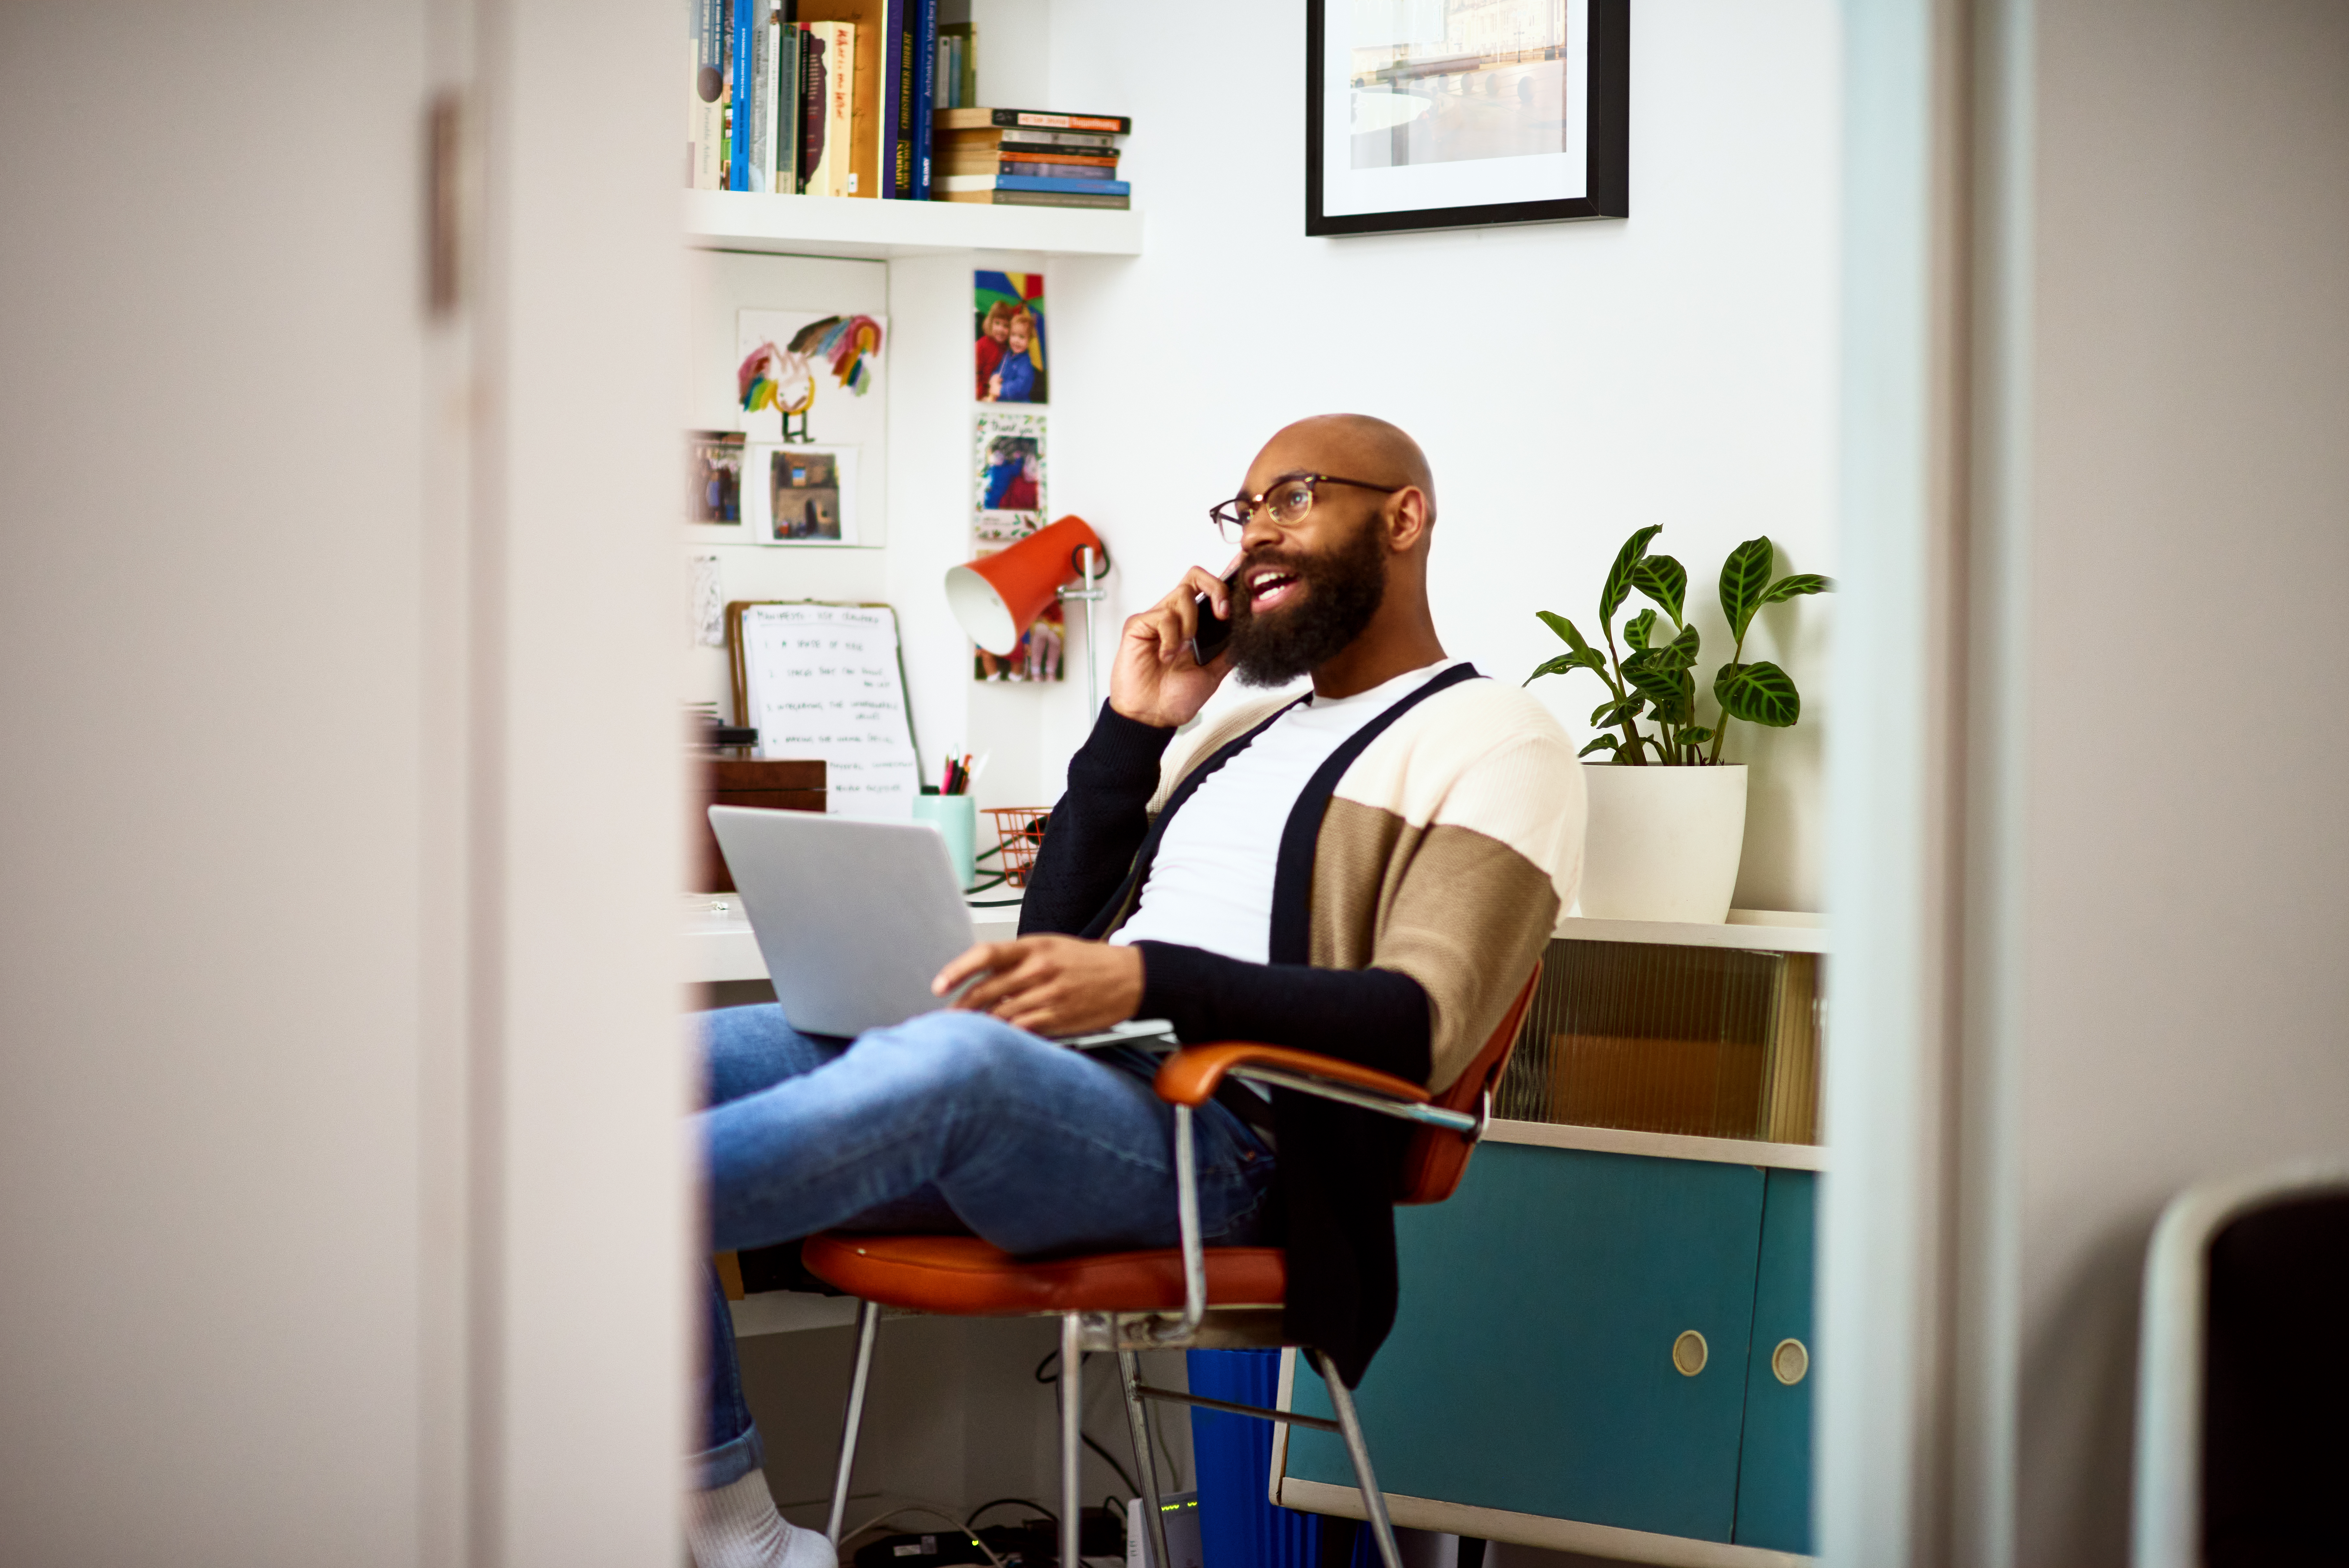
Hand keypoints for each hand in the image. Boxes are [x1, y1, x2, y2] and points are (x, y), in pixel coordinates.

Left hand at [932, 935, 1144, 1036]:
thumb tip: (983, 977)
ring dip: (978, 1026)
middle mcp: (1039, 969)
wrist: (1131, 977)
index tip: (938, 986)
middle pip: (986, 991)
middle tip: (943, 1019)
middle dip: (960, 1008)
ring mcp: (1048, 996)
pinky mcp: (1058, 1019)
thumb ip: (1018, 959)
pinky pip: (1022, 1031)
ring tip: (962, 1034)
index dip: (957, 970)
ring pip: (1000, 1015)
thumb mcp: (1052, 947)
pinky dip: (1004, 1037)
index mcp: (1034, 946)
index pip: (986, 954)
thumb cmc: (1089, 962)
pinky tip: (993, 1041)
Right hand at [1110, 561, 1236, 728]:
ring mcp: (1156, 619)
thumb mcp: (1214, 673)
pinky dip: (1170, 637)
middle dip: (1215, 588)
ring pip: (1182, 593)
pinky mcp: (1138, 625)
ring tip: (1183, 650)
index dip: (1226, 581)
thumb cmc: (1175, 698)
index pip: (1209, 590)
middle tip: (1222, 613)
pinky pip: (1162, 615)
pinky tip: (1166, 656)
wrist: (1152, 717)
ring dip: (1191, 623)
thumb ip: (1228, 652)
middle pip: (1196, 576)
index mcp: (1194, 626)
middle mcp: (1175, 617)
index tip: (1241, 585)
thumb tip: (1248, 634)